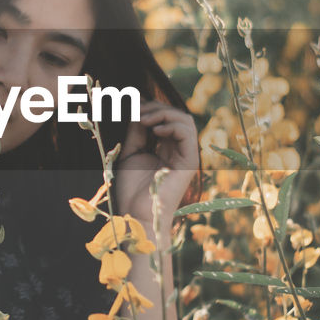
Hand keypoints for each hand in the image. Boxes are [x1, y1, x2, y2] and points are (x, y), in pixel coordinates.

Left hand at [114, 99, 198, 226]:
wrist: (137, 214)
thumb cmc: (131, 190)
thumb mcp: (131, 152)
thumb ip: (136, 131)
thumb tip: (139, 108)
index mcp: (166, 148)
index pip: (166, 118)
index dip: (150, 107)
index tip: (130, 105)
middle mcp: (178, 150)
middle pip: (176, 115)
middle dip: (155, 107)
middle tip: (135, 110)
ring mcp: (185, 155)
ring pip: (184, 120)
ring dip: (162, 113)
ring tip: (143, 119)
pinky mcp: (189, 161)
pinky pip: (187, 133)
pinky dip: (171, 124)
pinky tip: (154, 129)